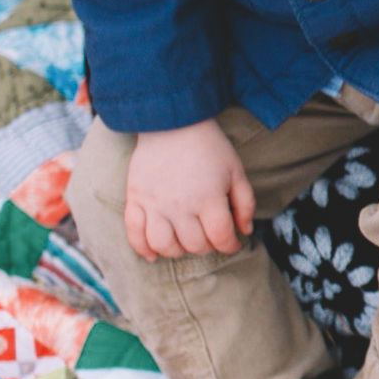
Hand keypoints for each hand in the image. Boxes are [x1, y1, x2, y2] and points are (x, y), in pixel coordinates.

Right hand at [122, 119, 254, 259]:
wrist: (172, 122)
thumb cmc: (209, 146)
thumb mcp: (236, 171)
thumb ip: (244, 203)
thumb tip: (244, 231)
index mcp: (209, 198)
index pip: (221, 237)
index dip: (231, 245)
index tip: (233, 243)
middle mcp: (180, 206)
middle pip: (194, 245)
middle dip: (208, 247)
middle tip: (211, 237)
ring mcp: (154, 204)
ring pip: (164, 245)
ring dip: (178, 251)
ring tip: (185, 243)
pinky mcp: (135, 199)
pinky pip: (134, 233)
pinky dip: (142, 249)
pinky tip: (152, 256)